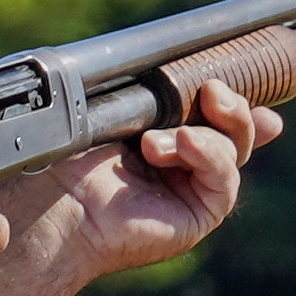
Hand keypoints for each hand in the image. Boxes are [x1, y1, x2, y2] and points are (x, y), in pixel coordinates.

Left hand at [0, 80, 283, 295]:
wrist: (58, 199)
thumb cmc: (76, 154)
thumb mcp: (124, 108)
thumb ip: (164, 92)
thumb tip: (205, 79)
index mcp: (164, 137)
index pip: (214, 115)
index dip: (237, 101)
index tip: (238, 80)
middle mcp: (182, 166)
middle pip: (234, 131)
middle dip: (233, 109)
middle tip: (213, 89)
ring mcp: (192, 192)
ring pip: (233, 151)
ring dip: (205, 134)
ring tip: (152, 140)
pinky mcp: (198, 216)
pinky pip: (224, 181)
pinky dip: (210, 156)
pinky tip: (183, 143)